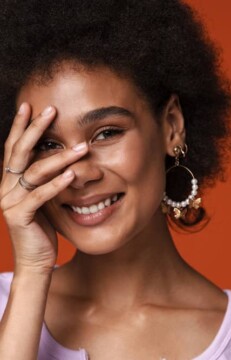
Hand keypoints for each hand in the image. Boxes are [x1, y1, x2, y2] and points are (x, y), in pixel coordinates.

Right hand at [0, 103, 87, 273]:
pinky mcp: (19, 217)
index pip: (15, 148)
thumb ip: (43, 179)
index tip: (31, 106)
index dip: (22, 127)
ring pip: (34, 172)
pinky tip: (73, 174)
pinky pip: (40, 196)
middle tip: (51, 109)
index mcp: (10, 181)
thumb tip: (58, 159)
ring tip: (81, 148)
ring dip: (59, 158)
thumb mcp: (42, 198)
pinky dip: (57, 184)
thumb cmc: (42, 227)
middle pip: (20, 152)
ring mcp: (9, 202)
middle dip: (35, 129)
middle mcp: (5, 188)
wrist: (35, 259)